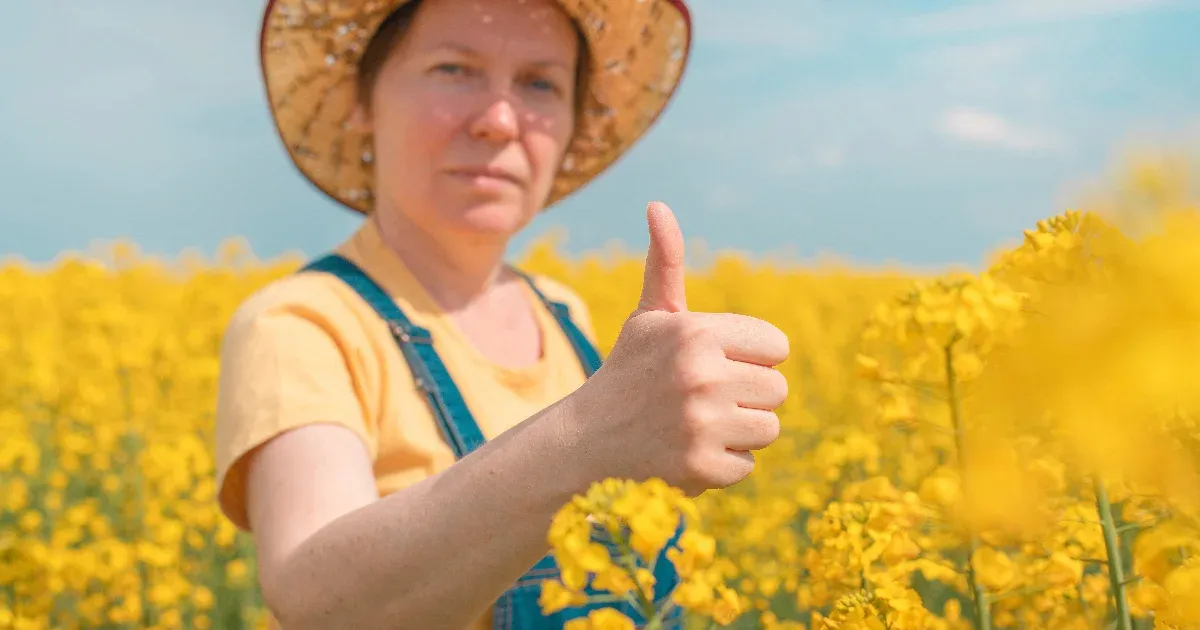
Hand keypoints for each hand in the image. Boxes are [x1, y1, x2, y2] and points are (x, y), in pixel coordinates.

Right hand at [568, 201, 789, 496]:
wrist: (586, 437)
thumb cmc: (630, 371)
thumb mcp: (649, 317)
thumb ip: (665, 263)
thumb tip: (658, 205)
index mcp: (696, 332)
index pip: (776, 347)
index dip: (750, 358)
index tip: (714, 365)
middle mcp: (701, 375)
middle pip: (777, 390)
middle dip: (746, 396)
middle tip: (702, 399)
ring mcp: (701, 424)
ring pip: (768, 428)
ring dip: (738, 431)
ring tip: (697, 424)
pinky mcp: (700, 468)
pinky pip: (747, 466)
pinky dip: (722, 465)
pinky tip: (688, 452)